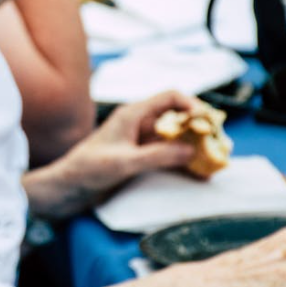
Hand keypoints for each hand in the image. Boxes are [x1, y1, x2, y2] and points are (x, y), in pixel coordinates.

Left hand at [61, 90, 202, 191]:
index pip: (170, 97)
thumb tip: (191, 150)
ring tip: (214, 160)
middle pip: (176, 117)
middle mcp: (138, 123)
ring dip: (193, 146)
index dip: (192, 105)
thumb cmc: (88, 170)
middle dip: (198, 128)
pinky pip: (167, 154)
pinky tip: (198, 173)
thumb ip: (158, 156)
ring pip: (174, 137)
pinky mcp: (138, 158)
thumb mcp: (125, 163)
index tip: (210, 121)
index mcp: (132, 114)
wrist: (67, 189)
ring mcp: (139, 141)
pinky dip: (182, 161)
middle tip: (219, 143)